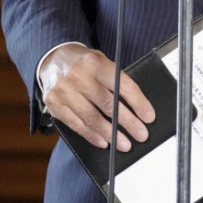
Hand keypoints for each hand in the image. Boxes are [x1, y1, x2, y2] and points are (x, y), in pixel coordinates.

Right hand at [39, 44, 154, 150]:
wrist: (53, 58)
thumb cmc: (84, 63)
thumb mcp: (102, 61)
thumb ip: (115, 79)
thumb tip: (137, 106)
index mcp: (95, 63)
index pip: (122, 86)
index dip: (138, 103)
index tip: (148, 117)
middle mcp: (78, 76)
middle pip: (108, 105)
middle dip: (128, 123)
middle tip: (140, 134)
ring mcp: (64, 91)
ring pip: (92, 118)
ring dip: (110, 134)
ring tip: (124, 144)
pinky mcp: (54, 104)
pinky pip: (75, 124)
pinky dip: (91, 135)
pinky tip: (103, 142)